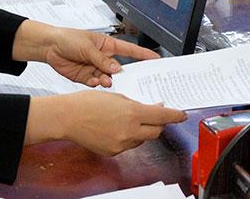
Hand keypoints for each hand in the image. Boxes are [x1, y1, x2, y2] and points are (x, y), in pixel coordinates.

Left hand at [14, 21, 158, 86]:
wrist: (49, 47)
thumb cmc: (68, 39)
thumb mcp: (87, 46)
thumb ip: (102, 59)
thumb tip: (117, 68)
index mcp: (108, 46)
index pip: (131, 50)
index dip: (144, 55)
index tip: (157, 60)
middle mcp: (104, 58)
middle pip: (121, 69)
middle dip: (126, 75)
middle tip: (131, 81)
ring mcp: (96, 69)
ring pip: (109, 79)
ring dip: (108, 81)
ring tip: (105, 80)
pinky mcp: (87, 78)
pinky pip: (97, 84)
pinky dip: (96, 84)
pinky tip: (93, 81)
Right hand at [25, 92, 186, 155]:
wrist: (68, 117)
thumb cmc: (88, 102)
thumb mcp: (117, 97)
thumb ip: (136, 104)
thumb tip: (152, 109)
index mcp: (132, 113)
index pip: (163, 117)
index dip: (175, 116)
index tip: (181, 114)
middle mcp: (129, 131)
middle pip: (156, 131)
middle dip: (159, 123)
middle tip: (156, 114)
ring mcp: (122, 144)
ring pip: (142, 138)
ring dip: (142, 129)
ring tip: (129, 119)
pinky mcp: (113, 152)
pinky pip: (129, 145)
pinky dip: (128, 136)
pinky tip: (118, 127)